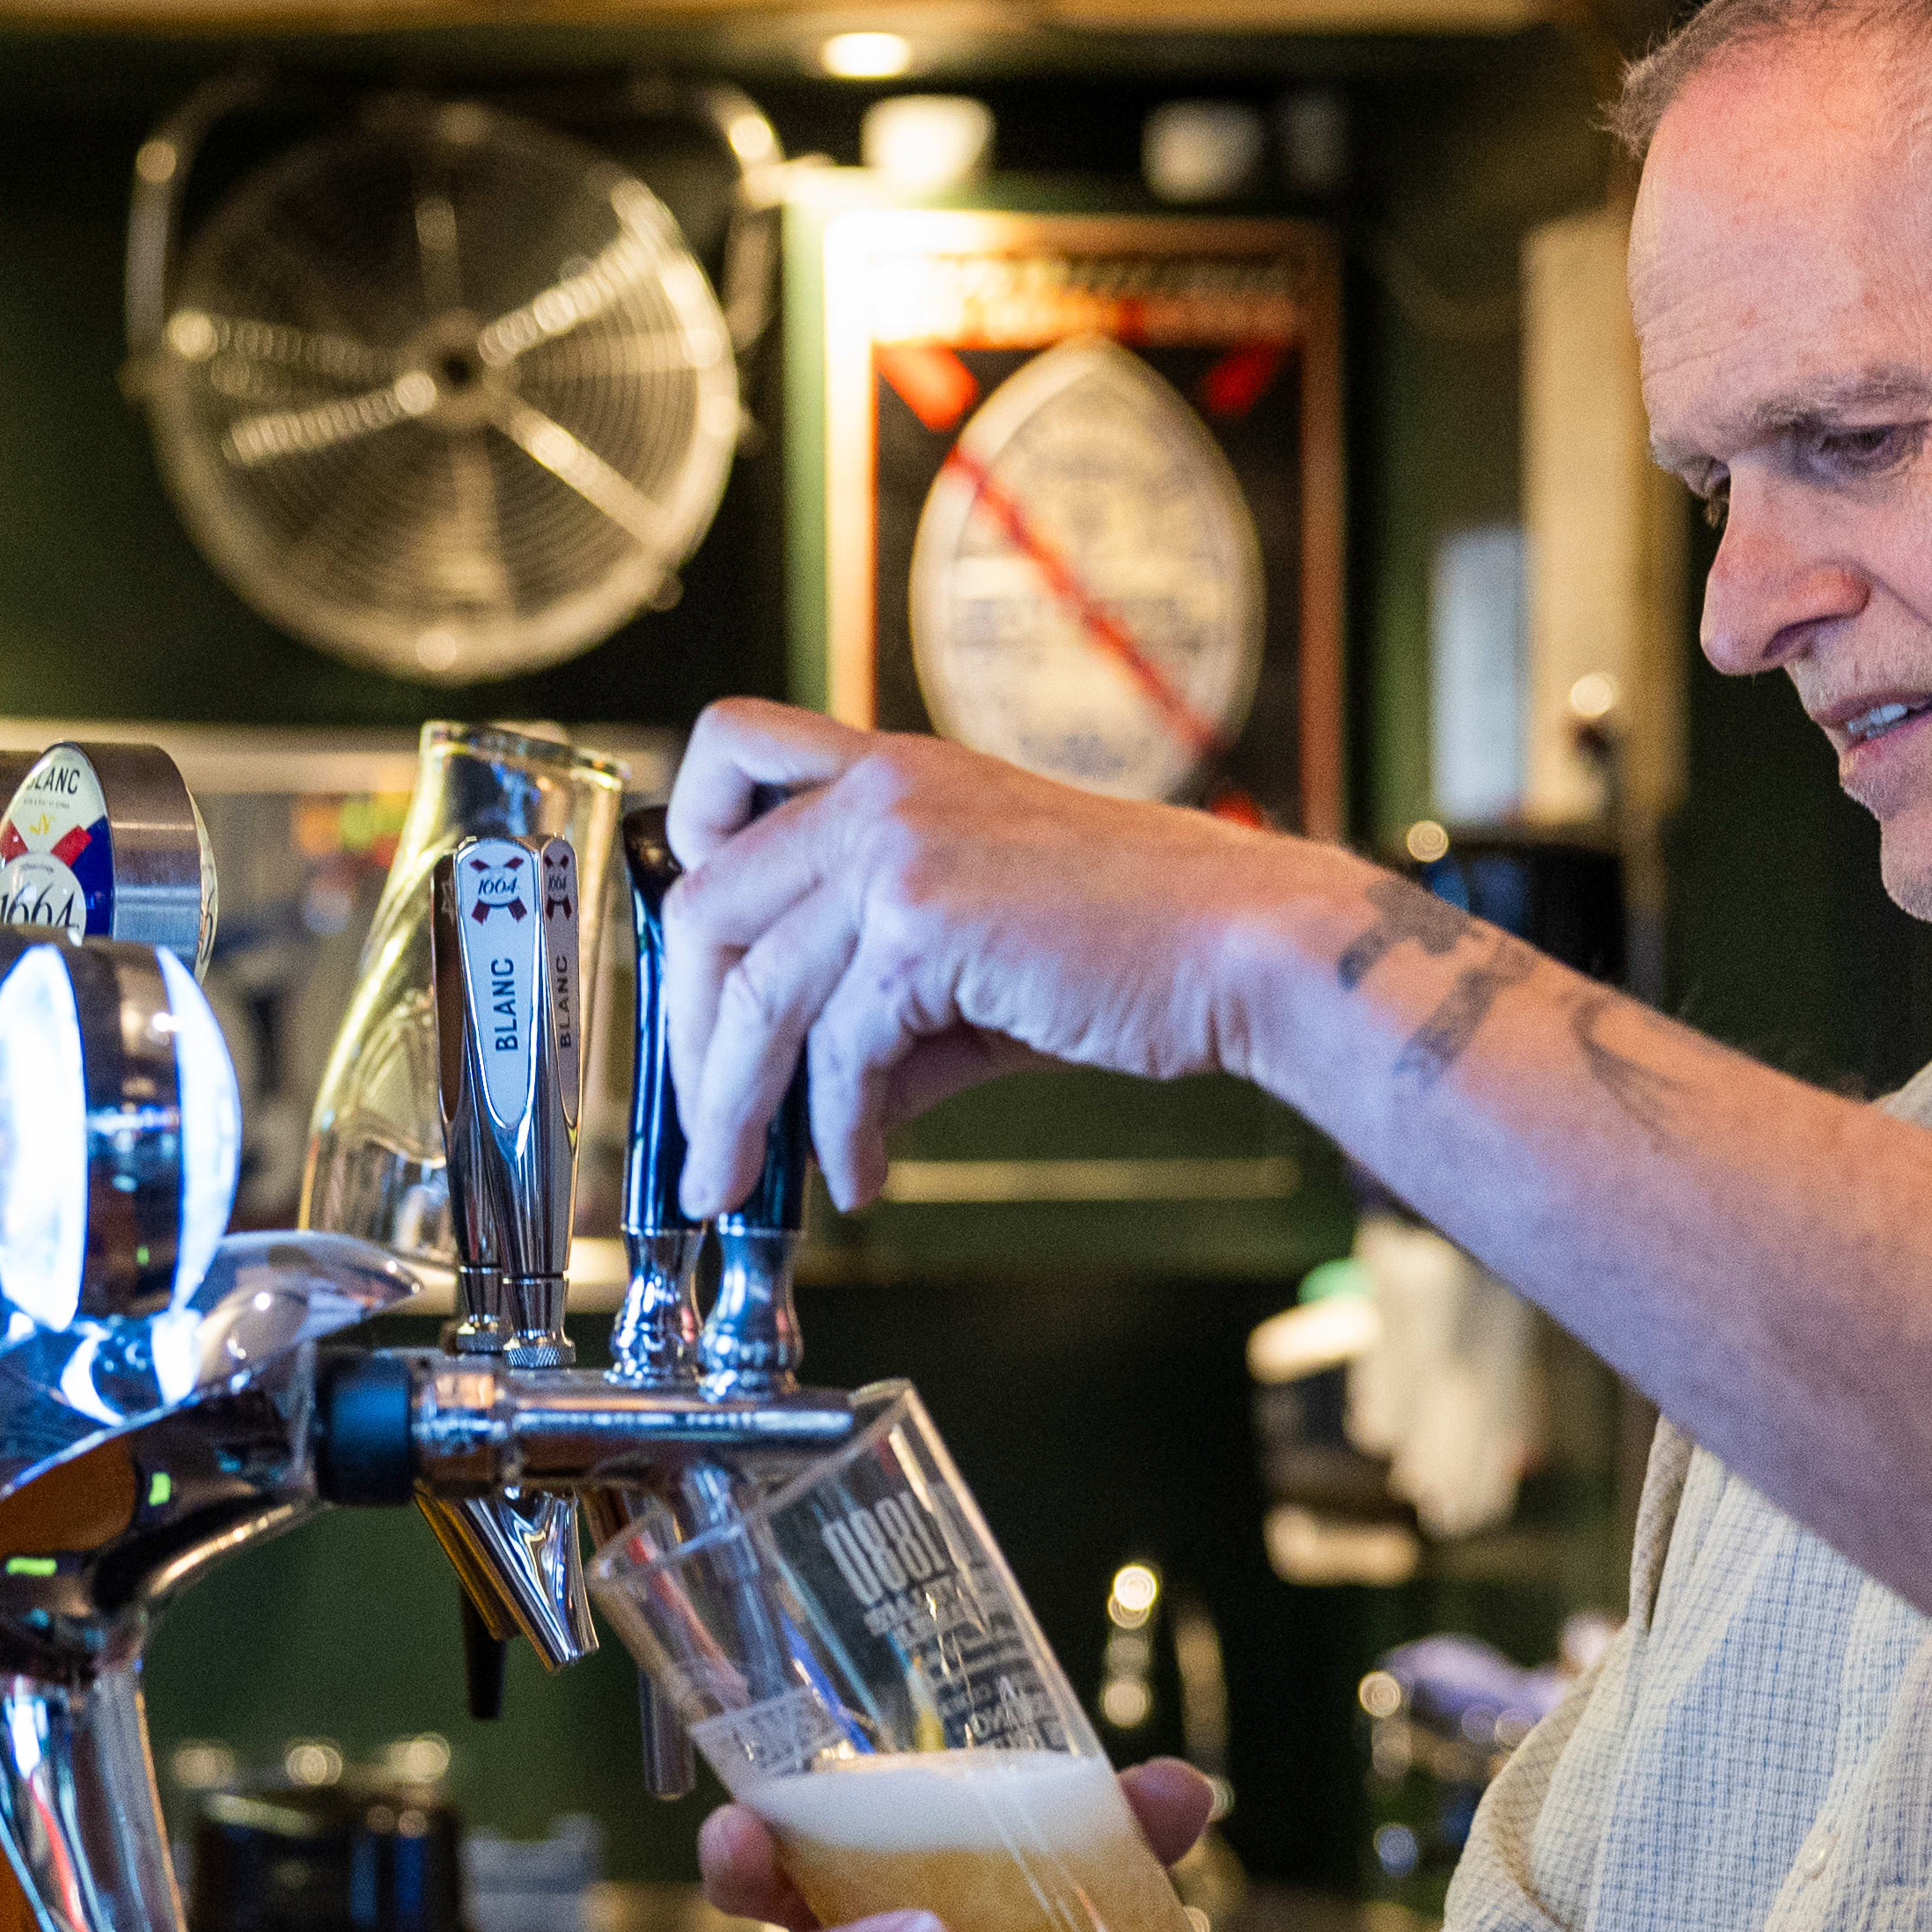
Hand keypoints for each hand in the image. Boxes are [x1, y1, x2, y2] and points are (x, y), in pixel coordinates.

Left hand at [659, 703, 1332, 1211]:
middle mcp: (883, 788)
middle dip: (692, 1030)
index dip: (688, 850)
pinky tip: (864, 1173)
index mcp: (893, 769)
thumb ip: (881, 1006)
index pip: (731, 754)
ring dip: (736, 1104)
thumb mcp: (976, 953)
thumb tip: (811, 1104)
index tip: (696, 958)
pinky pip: (839, 1049)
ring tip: (736, 1178)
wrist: (1243, 947)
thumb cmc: (1135, 942)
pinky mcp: (925, 925)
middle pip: (713, 902)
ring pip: (758, 990)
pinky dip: (841, 1131)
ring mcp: (899, 847)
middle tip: (700, 1119)